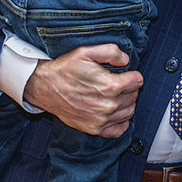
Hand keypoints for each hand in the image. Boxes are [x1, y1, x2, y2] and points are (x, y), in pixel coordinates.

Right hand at [25, 44, 143, 137]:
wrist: (44, 87)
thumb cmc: (64, 69)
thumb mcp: (86, 51)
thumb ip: (110, 51)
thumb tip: (126, 60)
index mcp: (110, 85)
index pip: (137, 81)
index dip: (132, 75)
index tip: (125, 74)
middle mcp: (108, 105)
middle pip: (134, 96)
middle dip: (129, 88)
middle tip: (117, 83)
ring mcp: (102, 119)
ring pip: (129, 112)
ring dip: (126, 103)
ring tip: (115, 95)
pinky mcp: (94, 129)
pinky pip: (119, 130)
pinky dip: (121, 122)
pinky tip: (115, 113)